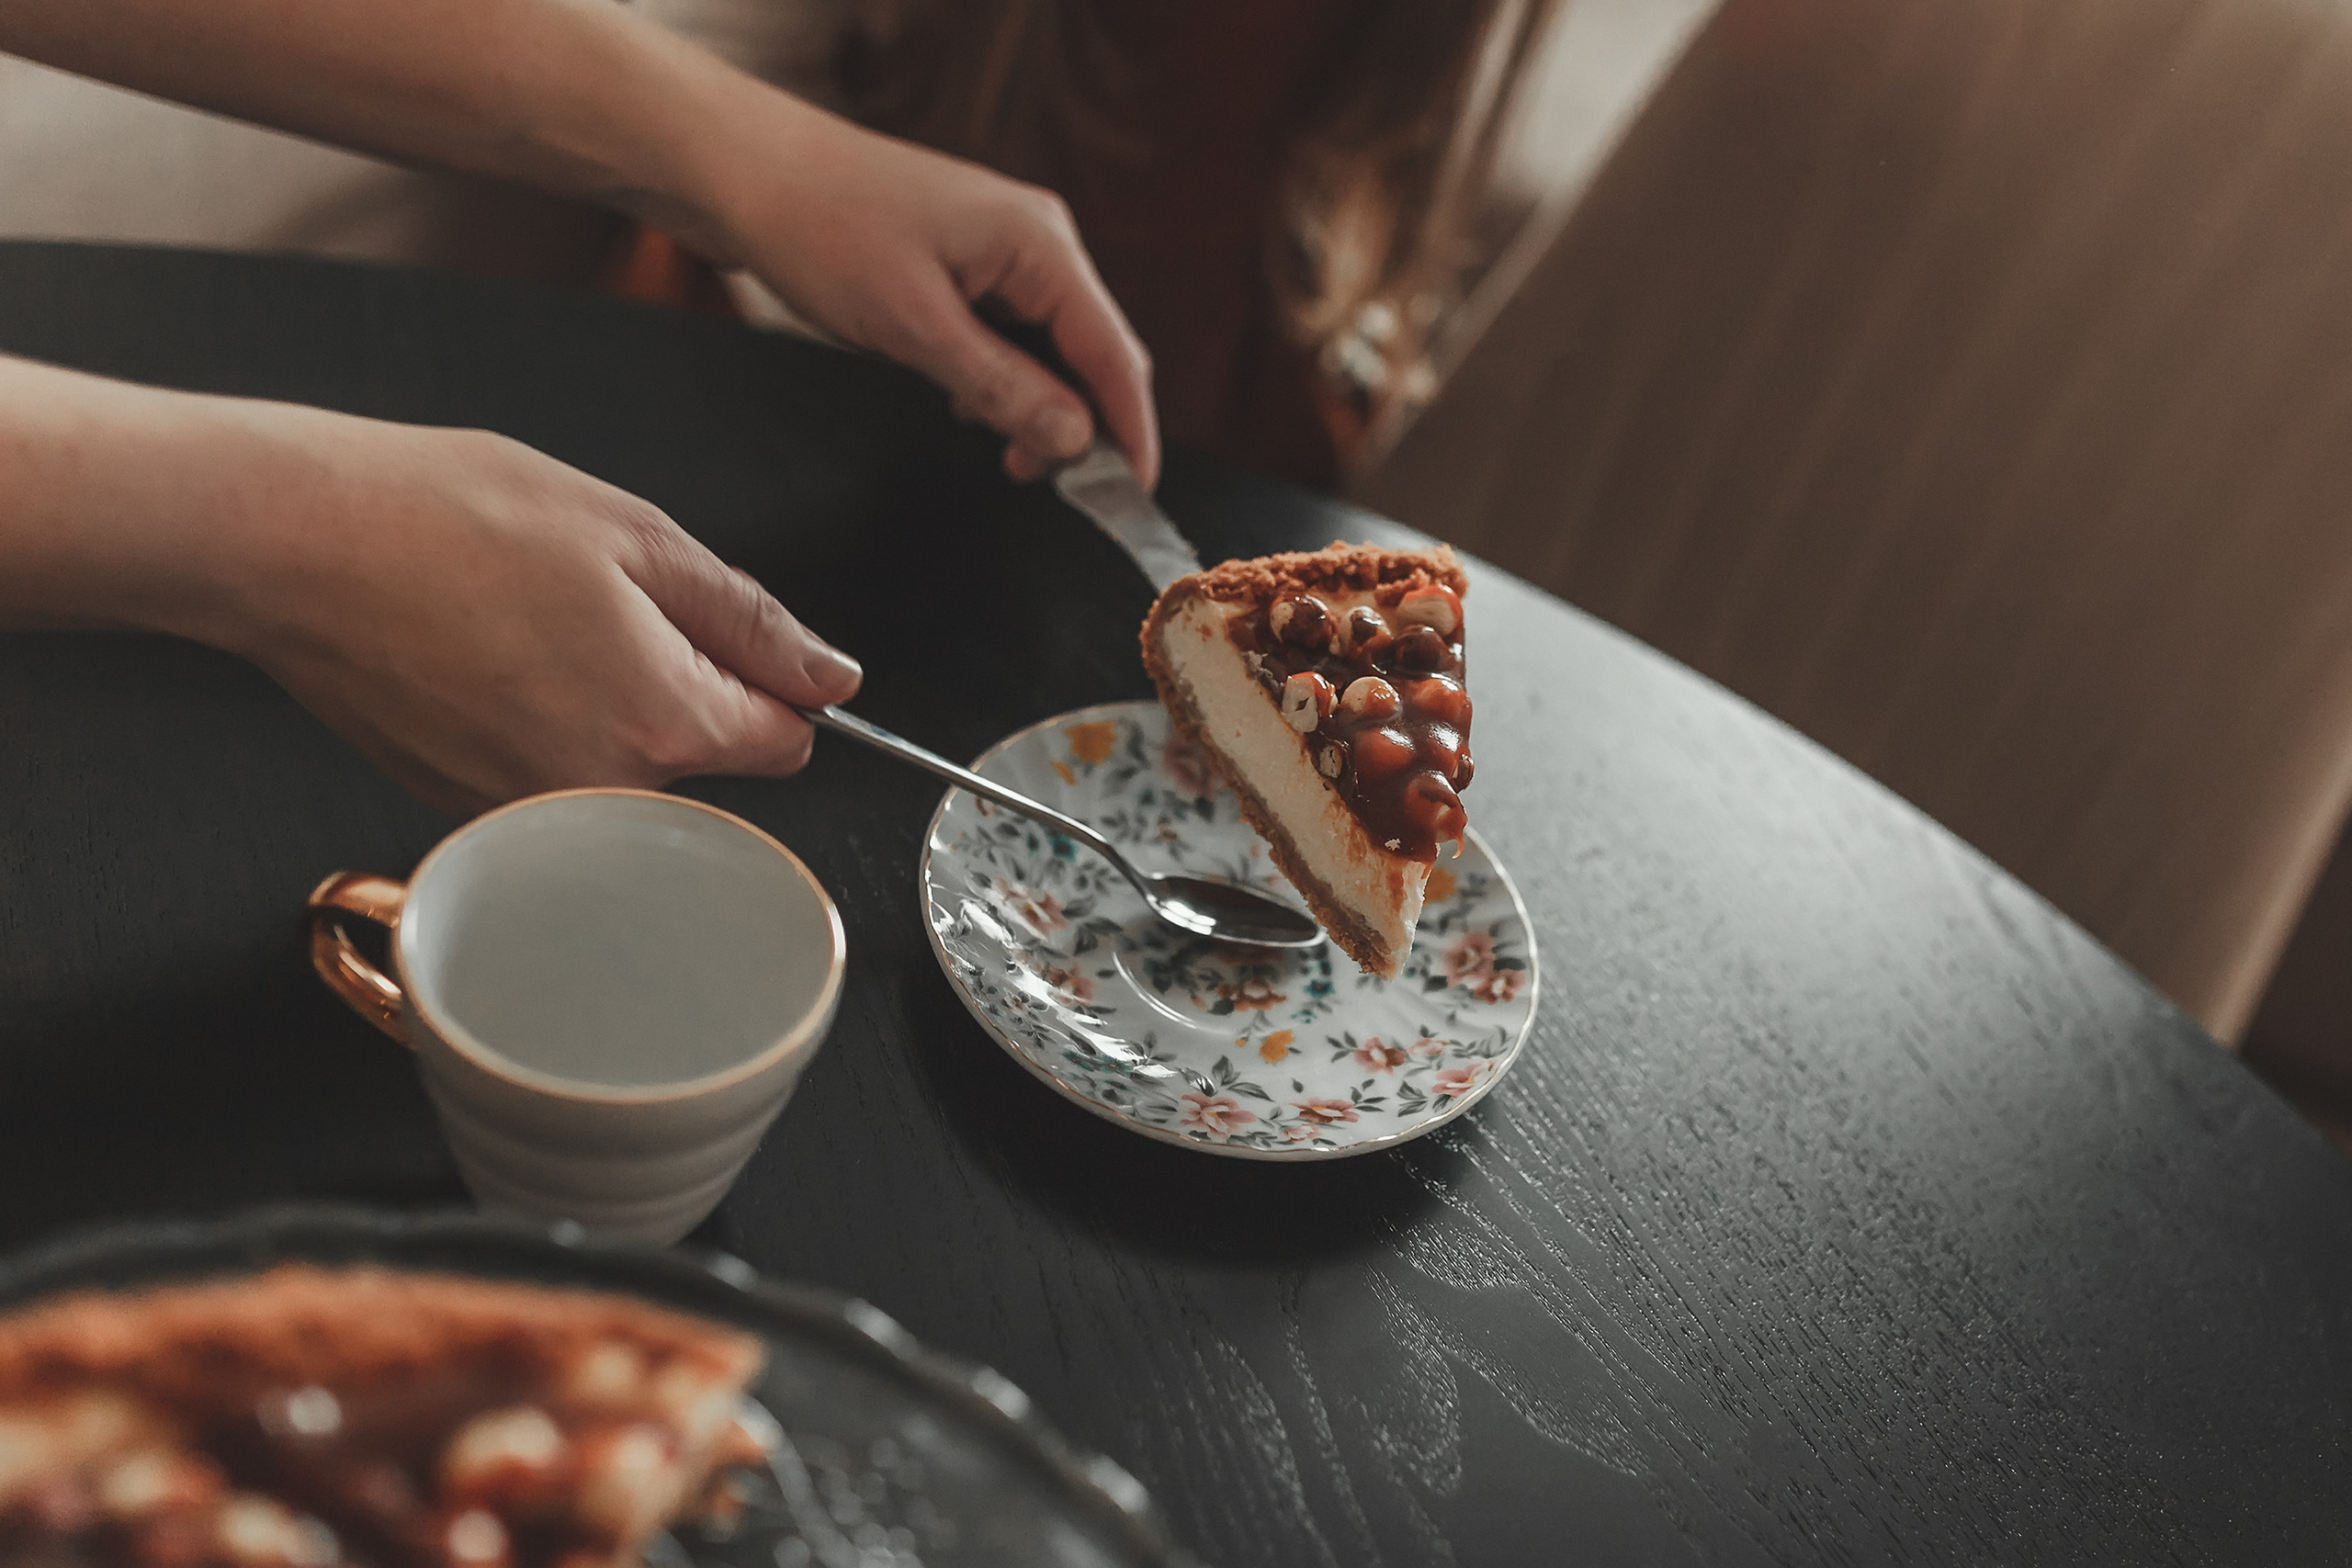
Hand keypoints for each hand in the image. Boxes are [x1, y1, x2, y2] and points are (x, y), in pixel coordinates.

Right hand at [213, 416, 860, 816]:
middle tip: (597, 606)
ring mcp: (526, 818)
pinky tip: (483, 661)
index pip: (788, 741)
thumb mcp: (638, 539)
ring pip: (624, 773)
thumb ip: (751, 621)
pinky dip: (536, 727)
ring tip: (528, 627)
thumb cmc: (449, 520)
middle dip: (680, 690)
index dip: (769, 680)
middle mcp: (601, 800)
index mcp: (664, 728)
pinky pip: (548, 780)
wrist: (293, 543)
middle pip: (704, 761)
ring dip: (605, 709)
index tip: (718, 632)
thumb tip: (833, 677)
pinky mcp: (463, 814)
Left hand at [703, 99, 1159, 487]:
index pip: (1114, 352)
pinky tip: (970, 407)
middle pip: (1093, 352)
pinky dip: (1006, 381)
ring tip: (1005, 456)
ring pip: (1053, 348)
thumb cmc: (823, 230)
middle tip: (1046, 484)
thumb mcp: (915, 326)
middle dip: (1082, 425)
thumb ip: (1002, 387)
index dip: (1131, 430)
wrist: (748, 172)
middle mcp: (1036, 241)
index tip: (1133, 494)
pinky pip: (1014, 334)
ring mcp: (1004, 249)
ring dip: (1039, 407)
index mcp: (1039, 244)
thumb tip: (1074, 438)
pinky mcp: (971, 262)